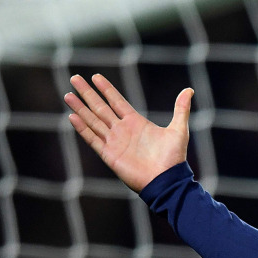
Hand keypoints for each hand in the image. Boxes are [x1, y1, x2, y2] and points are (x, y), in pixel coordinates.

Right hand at [64, 74, 193, 191]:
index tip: (95, 76)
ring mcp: (115, 142)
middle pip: (101, 108)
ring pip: (93, 121)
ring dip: (80, 108)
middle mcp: (123, 130)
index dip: (106, 89)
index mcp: (137, 123)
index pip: (117, 101)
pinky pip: (93, 139)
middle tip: (74, 78)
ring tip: (68, 94)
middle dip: (88, 93)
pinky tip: (72, 116)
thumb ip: (181, 109)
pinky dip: (82, 128)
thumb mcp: (179, 130)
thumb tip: (189, 90)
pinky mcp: (109, 155)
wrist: (167, 180)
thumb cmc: (174, 158)